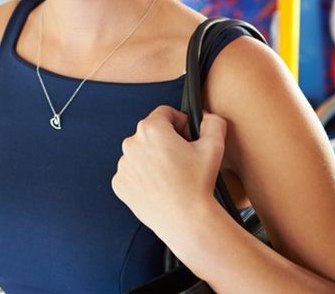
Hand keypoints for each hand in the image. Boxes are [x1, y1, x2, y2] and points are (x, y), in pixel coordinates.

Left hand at [112, 106, 226, 240]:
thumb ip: (212, 122)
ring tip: (172, 176)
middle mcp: (131, 143)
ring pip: (141, 153)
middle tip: (183, 160)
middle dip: (166, 141)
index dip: (181, 123)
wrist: (185, 220)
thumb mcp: (214, 146)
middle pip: (151, 133)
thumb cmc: (199, 183)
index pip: (165, 113)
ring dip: (153, 158)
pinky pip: (132, 172)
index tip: (189, 138)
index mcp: (151, 129)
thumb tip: (205, 117)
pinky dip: (144, 176)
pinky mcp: (119, 184)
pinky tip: (159, 187)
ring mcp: (123, 165)